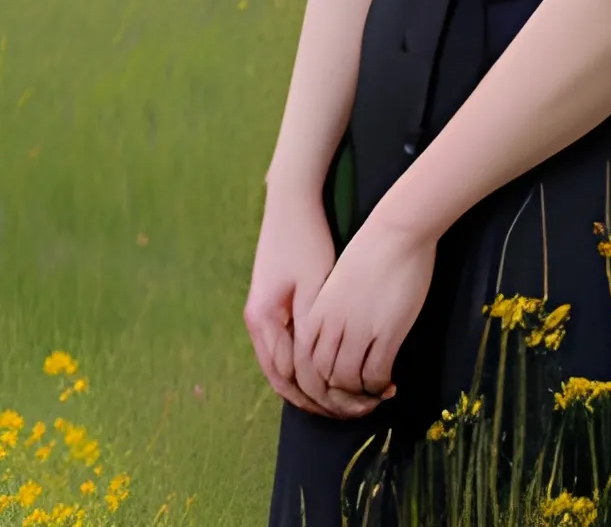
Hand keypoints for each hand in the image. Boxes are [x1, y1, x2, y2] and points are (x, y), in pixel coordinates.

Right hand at [244, 182, 368, 418]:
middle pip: (282, 380)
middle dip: (316, 401)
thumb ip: (312, 329)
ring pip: (281, 369)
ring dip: (310, 387)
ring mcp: (260, 316)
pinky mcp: (271, 307)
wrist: (290, 202)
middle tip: (352, 410)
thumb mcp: (314, 285)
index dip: (322, 396)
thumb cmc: (306, 240)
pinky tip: (329, 371)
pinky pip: (284, 351)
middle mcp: (256, 323)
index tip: (354, 405)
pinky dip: (304, 368)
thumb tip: (319, 372)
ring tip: (344, 398)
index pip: (290, 377)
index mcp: (263, 320)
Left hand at [292, 208, 433, 413]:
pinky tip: (389, 386)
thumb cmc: (368, 252)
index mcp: (314, 312)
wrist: (396, 231)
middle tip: (353, 405)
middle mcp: (330, 324)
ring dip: (358, 399)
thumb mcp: (335, 285)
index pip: (302, 365)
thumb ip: (329, 315)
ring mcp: (356, 328)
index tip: (331, 395)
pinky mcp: (385, 331)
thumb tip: (332, 346)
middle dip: (335, 401)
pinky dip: (380, 388)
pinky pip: (376, 374)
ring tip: (372, 399)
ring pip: (347, 382)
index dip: (313, 389)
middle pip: (321, 380)